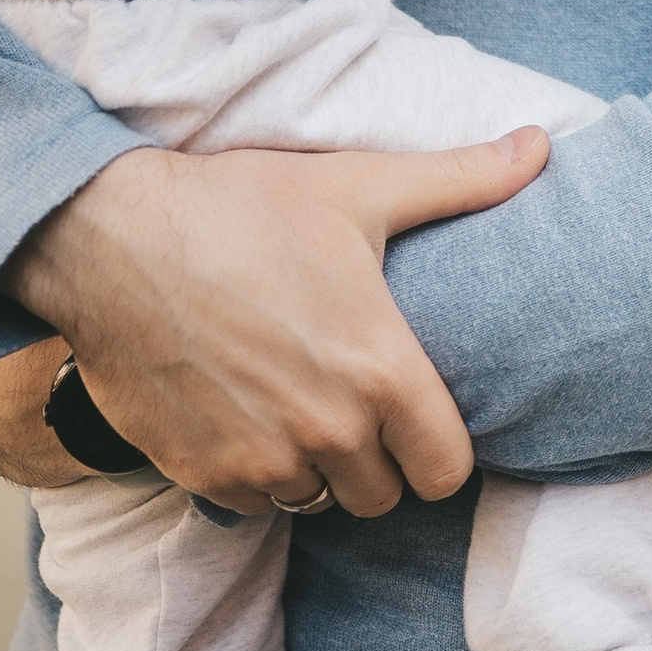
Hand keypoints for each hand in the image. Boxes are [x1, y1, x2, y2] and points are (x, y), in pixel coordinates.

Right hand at [8, 125, 551, 515]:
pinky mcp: (201, 474)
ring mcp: (260, 461)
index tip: (422, 416)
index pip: (447, 471)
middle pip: (385, 495)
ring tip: (302, 403)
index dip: (441, 448)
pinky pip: (254, 505)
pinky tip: (248, 415)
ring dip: (319, 470)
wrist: (109, 238)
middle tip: (358, 402)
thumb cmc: (241, 207)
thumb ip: (462, 179)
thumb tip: (542, 144)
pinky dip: (257, 475)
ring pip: (320, 502)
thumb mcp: (360, 185)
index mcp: (380, 371)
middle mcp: (327, 431)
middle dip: (381, 458)